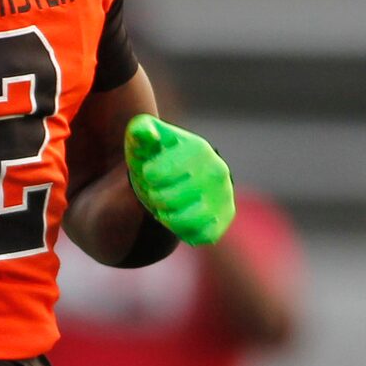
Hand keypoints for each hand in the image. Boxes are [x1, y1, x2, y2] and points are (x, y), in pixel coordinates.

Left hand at [124, 115, 234, 245]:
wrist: (175, 177)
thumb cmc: (155, 157)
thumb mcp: (143, 139)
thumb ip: (140, 130)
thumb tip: (148, 134)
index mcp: (197, 149)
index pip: (156, 174)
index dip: (147, 177)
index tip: (150, 172)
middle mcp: (217, 172)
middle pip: (169, 199)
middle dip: (155, 198)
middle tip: (156, 192)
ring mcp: (223, 196)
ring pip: (187, 220)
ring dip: (168, 218)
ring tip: (165, 208)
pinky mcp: (224, 218)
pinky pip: (202, 235)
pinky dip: (185, 232)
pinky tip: (179, 218)